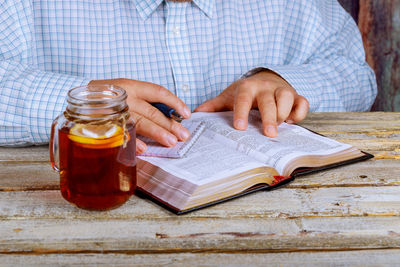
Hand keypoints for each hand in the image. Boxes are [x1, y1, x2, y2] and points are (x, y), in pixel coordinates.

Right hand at [89, 79, 190, 152]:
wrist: (74, 100)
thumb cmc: (104, 98)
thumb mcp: (123, 92)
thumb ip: (143, 102)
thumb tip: (169, 117)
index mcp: (129, 86)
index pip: (158, 92)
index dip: (174, 102)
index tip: (187, 114)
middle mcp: (123, 96)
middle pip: (151, 110)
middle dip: (170, 124)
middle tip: (183, 135)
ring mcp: (112, 110)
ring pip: (139, 122)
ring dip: (156, 133)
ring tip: (170, 142)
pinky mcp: (101, 124)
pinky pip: (120, 134)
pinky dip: (132, 141)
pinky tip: (143, 149)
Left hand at [194, 70, 308, 136]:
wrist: (264, 77)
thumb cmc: (245, 92)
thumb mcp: (229, 97)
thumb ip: (214, 106)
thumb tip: (196, 114)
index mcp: (247, 88)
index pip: (243, 98)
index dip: (241, 112)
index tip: (239, 127)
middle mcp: (265, 87)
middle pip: (269, 100)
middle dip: (269, 117)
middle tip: (268, 134)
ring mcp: (282, 90)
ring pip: (287, 97)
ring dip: (284, 113)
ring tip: (279, 126)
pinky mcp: (296, 96)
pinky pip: (303, 102)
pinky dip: (300, 112)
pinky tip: (292, 121)